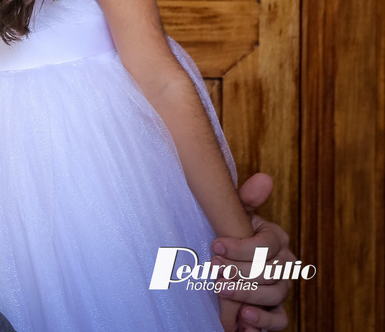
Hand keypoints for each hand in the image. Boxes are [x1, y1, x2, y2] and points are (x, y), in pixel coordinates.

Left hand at [212, 173, 292, 330]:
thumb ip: (246, 199)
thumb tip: (263, 179)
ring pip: (273, 295)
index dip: (241, 246)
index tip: (215, 245)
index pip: (267, 245)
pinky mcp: (276, 310)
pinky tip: (244, 320)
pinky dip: (263, 323)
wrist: (228, 260)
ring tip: (221, 290)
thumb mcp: (234, 213)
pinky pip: (280, 321)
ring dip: (246, 293)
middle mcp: (285, 265)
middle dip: (239, 270)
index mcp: (276, 239)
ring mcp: (282, 289)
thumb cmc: (231, 233)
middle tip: (212, 268)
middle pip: (270, 271)